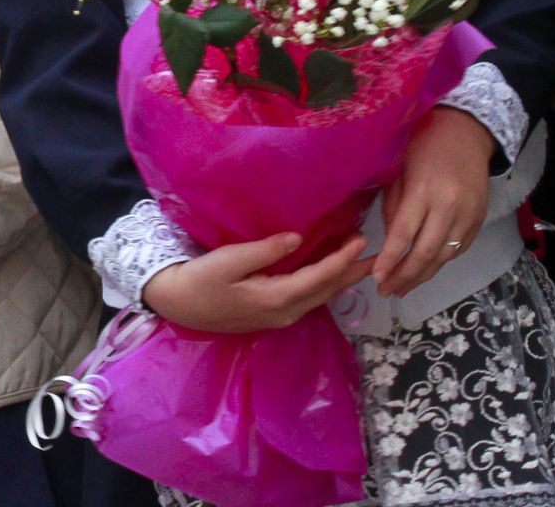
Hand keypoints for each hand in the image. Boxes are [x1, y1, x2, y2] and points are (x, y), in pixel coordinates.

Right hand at [142, 232, 371, 332]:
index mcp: (277, 298)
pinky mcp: (273, 315)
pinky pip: (309, 299)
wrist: (176, 304)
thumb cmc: (199, 279)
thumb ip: (265, 251)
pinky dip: (325, 284)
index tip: (361, 240)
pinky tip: (330, 275)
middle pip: (327, 291)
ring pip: (320, 297)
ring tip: (361, 263)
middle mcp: (286, 312)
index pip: (320, 277)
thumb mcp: (228, 260)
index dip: (343, 259)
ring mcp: (280, 317)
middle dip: (353, 272)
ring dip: (341, 279)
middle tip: (378, 254)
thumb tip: (298, 238)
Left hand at [374, 107, 494, 297]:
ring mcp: (469, 215)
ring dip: (423, 275)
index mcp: (424, 191)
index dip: (390, 260)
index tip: (376, 278)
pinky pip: (459, 248)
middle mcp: (450, 207)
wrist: (467, 133)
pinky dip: (441, 262)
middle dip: (405, 276)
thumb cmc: (422, 145)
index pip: (404, 234)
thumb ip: (394, 205)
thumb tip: (389, 240)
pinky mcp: (480, 219)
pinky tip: (425, 270)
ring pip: (445, 256)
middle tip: (387, 291)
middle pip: (426, 252)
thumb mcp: (398, 169)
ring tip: (403, 288)